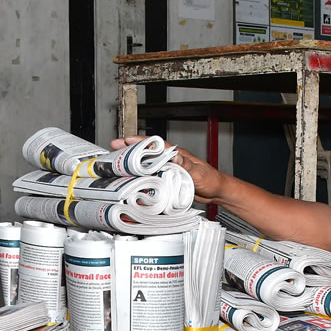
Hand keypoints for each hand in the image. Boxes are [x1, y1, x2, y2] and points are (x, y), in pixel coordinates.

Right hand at [110, 135, 225, 202]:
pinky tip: (133, 179)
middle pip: (147, 152)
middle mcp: (171, 159)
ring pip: (147, 164)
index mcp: (177, 154)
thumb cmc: (210, 179)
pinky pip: (152, 176)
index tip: (125, 140)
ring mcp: (169, 169)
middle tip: (114, 148)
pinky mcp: (169, 179)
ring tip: (117, 163)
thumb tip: (174, 157)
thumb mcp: (198, 172)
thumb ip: (185, 165)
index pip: (155, 144)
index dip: (139, 142)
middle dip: (130, 149)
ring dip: (133, 163)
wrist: (216, 191)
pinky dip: (141, 176)